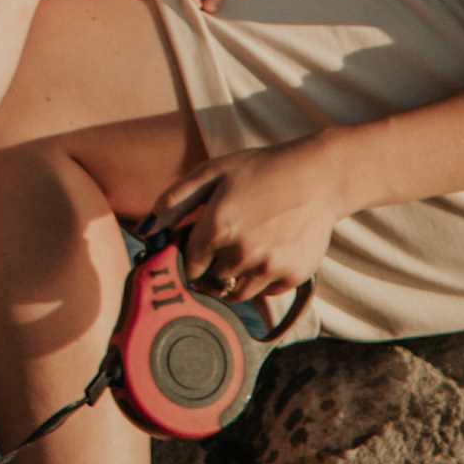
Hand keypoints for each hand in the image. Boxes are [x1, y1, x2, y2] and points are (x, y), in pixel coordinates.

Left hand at [153, 135, 349, 317]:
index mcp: (216, 228)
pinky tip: (271, 251)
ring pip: (236, 293)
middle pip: (211, 281)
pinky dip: (263, 279)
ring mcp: (268, 268)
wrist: (319, 176)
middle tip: (227, 246)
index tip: (199, 249)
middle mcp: (240, 254)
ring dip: (235, 278)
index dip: (191, 258)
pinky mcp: (292, 276)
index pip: (188, 266)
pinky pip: (266, 292)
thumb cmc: (262, 170)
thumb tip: (144, 229)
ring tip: (248, 250)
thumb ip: (174, 200)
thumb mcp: (213, 172)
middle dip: (212, 268)